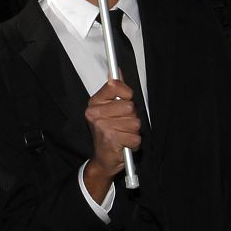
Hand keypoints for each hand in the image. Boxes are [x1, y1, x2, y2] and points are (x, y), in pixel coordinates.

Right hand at [84, 79, 140, 202]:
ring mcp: (102, 126)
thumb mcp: (109, 109)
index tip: (125, 99)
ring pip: (135, 122)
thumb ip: (115, 89)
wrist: (103, 159)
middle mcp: (95, 113)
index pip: (114, 85)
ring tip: (123, 135)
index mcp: (94, 103)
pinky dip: (133, 143)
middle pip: (129, 106)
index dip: (126, 93)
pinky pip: (135, 137)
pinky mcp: (111, 139)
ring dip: (133, 131)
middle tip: (122, 124)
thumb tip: (116, 70)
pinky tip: (124, 144)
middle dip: (131, 117)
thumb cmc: (108, 133)